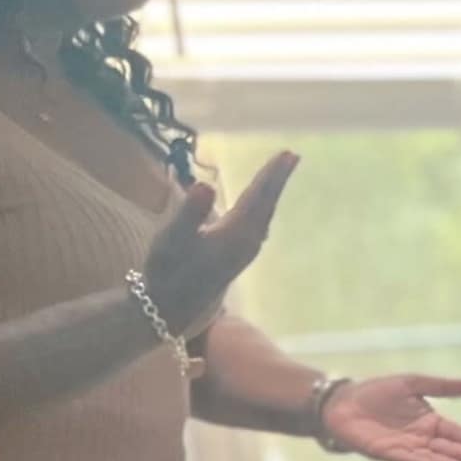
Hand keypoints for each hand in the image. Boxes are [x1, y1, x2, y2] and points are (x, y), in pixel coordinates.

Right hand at [141, 151, 296, 330]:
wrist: (170, 306)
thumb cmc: (168, 270)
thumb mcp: (173, 237)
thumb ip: (190, 210)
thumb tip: (204, 185)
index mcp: (237, 233)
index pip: (258, 196)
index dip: (272, 174)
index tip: (288, 154)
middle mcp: (247, 242)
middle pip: (266, 203)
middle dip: (277, 179)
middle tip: (292, 156)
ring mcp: (244, 251)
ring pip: (263, 215)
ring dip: (270, 193)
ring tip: (278, 174)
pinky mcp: (235, 257)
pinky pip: (256, 224)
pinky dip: (260, 208)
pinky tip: (258, 208)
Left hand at [323, 373, 460, 460]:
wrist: (343, 402)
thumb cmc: (376, 391)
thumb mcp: (412, 383)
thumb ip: (442, 386)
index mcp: (428, 420)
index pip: (453, 431)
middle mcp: (420, 437)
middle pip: (446, 447)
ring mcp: (405, 447)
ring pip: (432, 456)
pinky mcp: (389, 454)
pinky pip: (411, 459)